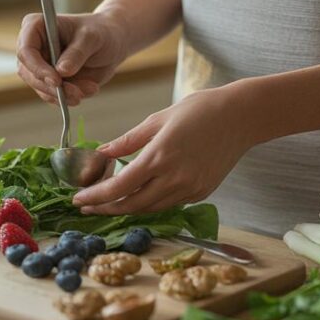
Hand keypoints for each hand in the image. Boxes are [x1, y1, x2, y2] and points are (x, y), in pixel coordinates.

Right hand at [16, 10, 129, 105]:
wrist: (112, 44)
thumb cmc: (101, 32)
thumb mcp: (92, 38)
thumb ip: (77, 53)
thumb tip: (62, 72)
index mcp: (36, 26)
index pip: (26, 50)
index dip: (38, 68)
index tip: (57, 80)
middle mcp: (33, 47)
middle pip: (29, 73)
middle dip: (52, 87)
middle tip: (76, 93)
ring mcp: (40, 65)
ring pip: (40, 88)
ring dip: (64, 94)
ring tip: (90, 88)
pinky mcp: (49, 80)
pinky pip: (52, 96)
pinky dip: (69, 98)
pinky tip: (89, 89)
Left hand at [73, 85, 255, 213]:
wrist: (241, 117)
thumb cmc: (199, 110)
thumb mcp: (158, 119)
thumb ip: (128, 141)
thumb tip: (101, 153)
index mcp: (160, 157)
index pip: (119, 187)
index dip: (96, 197)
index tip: (78, 199)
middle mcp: (175, 179)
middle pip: (132, 205)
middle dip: (106, 209)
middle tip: (86, 207)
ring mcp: (190, 189)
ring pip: (150, 208)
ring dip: (127, 208)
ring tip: (107, 203)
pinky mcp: (201, 192)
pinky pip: (169, 203)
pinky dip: (150, 202)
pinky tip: (138, 195)